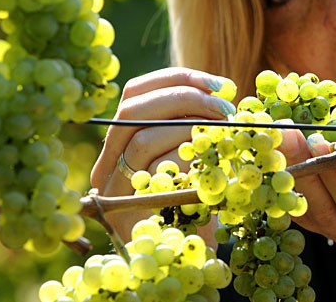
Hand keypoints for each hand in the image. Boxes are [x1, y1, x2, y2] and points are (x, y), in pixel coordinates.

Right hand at [90, 67, 235, 239]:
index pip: (135, 92)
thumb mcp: (196, 155)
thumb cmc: (198, 201)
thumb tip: (227, 94)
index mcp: (122, 141)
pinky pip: (156, 176)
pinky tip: (215, 164)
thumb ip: (199, 125)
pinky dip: (189, 163)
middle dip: (186, 99)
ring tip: (227, 135)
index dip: (176, 79)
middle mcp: (108, 163)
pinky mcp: (127, 213)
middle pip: (132, 110)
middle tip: (227, 109)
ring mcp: (114, 189)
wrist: (190, 255)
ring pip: (141, 141)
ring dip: (192, 130)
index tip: (219, 84)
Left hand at [278, 62, 335, 300]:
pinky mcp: (313, 224)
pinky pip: (292, 205)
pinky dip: (279, 177)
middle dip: (300, 165)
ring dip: (284, 169)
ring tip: (271, 134)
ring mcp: (327, 230)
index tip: (319, 140)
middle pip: (318, 205)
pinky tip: (269, 148)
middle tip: (283, 128)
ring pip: (299, 207)